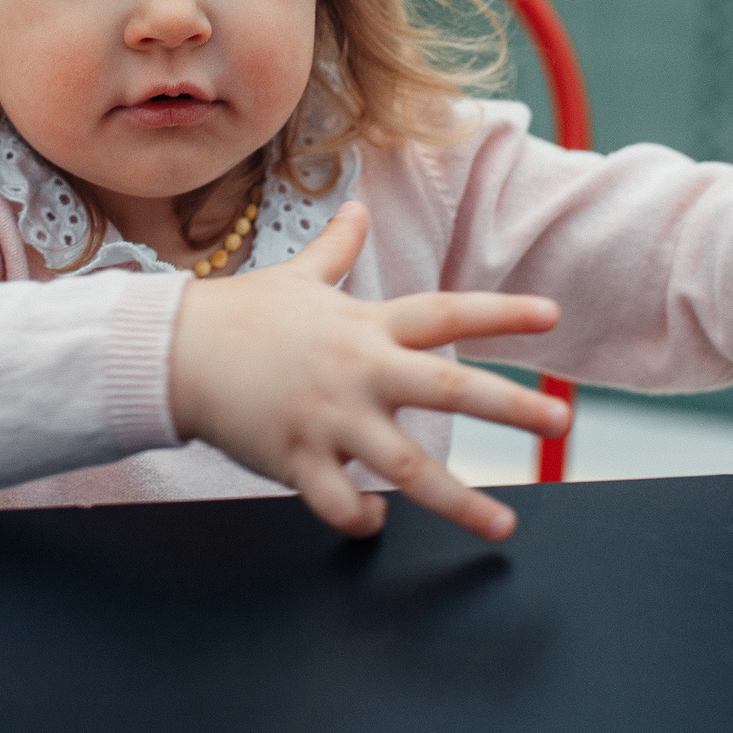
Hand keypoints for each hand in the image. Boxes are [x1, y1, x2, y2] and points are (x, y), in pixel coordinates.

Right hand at [168, 201, 567, 541]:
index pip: (446, 312)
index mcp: (366, 327)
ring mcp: (329, 418)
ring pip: (407, 467)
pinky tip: (373, 525)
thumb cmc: (238, 315)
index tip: (553, 317)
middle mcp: (359, 371)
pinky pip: (337, 500)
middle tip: (562, 421)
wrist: (170, 352)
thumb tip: (355, 208)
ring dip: (459, 501)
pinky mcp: (295, 457)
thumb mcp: (297, 277)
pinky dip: (359, 518)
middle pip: (449, 389)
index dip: (502, 313)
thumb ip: (337, 249)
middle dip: (511, 406)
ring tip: (504, 525)